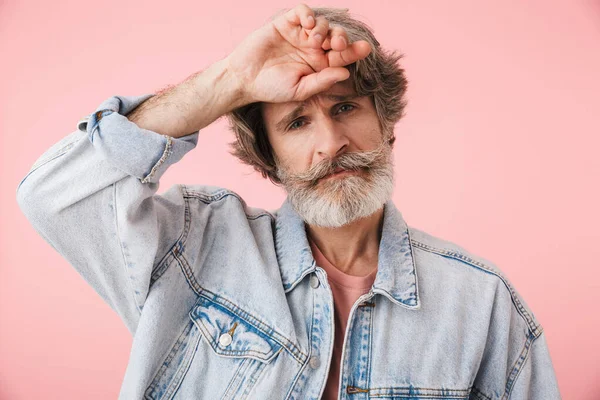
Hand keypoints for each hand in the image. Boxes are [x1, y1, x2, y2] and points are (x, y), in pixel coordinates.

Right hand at [225, 4, 371, 103]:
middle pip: (336, 36)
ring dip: (323, 29)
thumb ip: (322, 81)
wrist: (244, 79)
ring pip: (322, 24)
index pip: (342, 56)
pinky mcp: (285, 23)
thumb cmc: (271, 88)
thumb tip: (346, 73)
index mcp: (319, 65)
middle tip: (337, 45)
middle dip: (341, 38)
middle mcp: (312, 48)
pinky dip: (308, 14)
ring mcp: (299, 34)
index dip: (355, 51)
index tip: (366, 48)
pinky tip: (308, 25)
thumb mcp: (300, 89)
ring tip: (313, 41)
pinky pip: (302, 12)